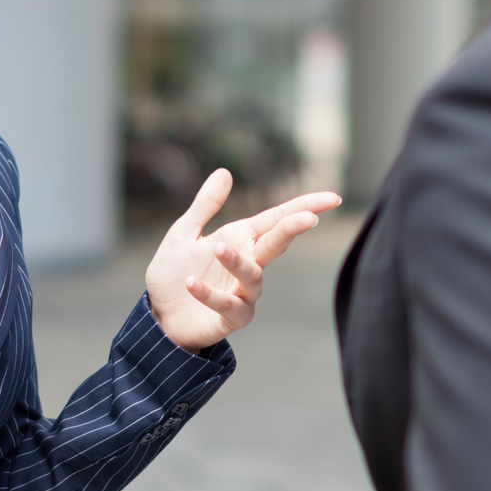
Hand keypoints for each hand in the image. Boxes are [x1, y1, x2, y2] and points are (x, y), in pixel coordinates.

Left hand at [145, 170, 341, 352]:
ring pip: (253, 276)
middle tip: (309, 218)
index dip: (305, 207)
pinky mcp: (230, 318)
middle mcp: (249, 264)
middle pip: (276, 244)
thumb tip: (224, 171)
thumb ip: (205, 204)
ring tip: (218, 247)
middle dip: (293, 229)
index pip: (277, 219)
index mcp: (241, 239)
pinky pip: (227, 305)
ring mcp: (243, 293)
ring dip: (237, 261)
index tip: (333, 198)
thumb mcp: (184, 232)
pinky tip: (191, 283)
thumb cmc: (174, 272)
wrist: (158, 315)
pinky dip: (210, 294)